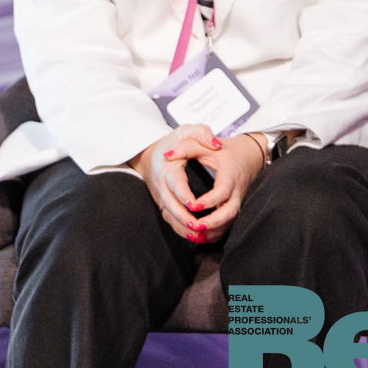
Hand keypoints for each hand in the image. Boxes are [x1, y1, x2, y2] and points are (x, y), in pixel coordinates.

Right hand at [131, 124, 216, 238]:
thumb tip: (216, 144)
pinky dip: (181, 230)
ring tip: (200, 236)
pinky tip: (197, 237)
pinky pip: (170, 220)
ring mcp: (160, 195)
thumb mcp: (186, 131)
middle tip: (199, 226)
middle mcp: (161, 184)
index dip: (183, 195)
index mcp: (168, 167)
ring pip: (169, 216)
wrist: (151, 152)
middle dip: (184, 217)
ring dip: (183, 228)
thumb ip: (201, 133)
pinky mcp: (162, 203)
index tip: (195, 205)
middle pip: (169, 205)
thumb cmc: (174, 141)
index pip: (174, 183)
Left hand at [184, 133, 266, 240]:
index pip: (223, 191)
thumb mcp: (204, 144)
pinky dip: (217, 232)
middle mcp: (236, 191)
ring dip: (215, 230)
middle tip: (196, 226)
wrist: (247, 156)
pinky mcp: (234, 207)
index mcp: (229, 175)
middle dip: (214, 222)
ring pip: (230, 221)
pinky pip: (228, 224)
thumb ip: (186, 147)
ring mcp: (237, 201)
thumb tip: (166, 156)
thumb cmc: (222, 150)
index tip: (194, 205)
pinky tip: (202, 237)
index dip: (210, 200)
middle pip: (231, 211)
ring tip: (196, 236)